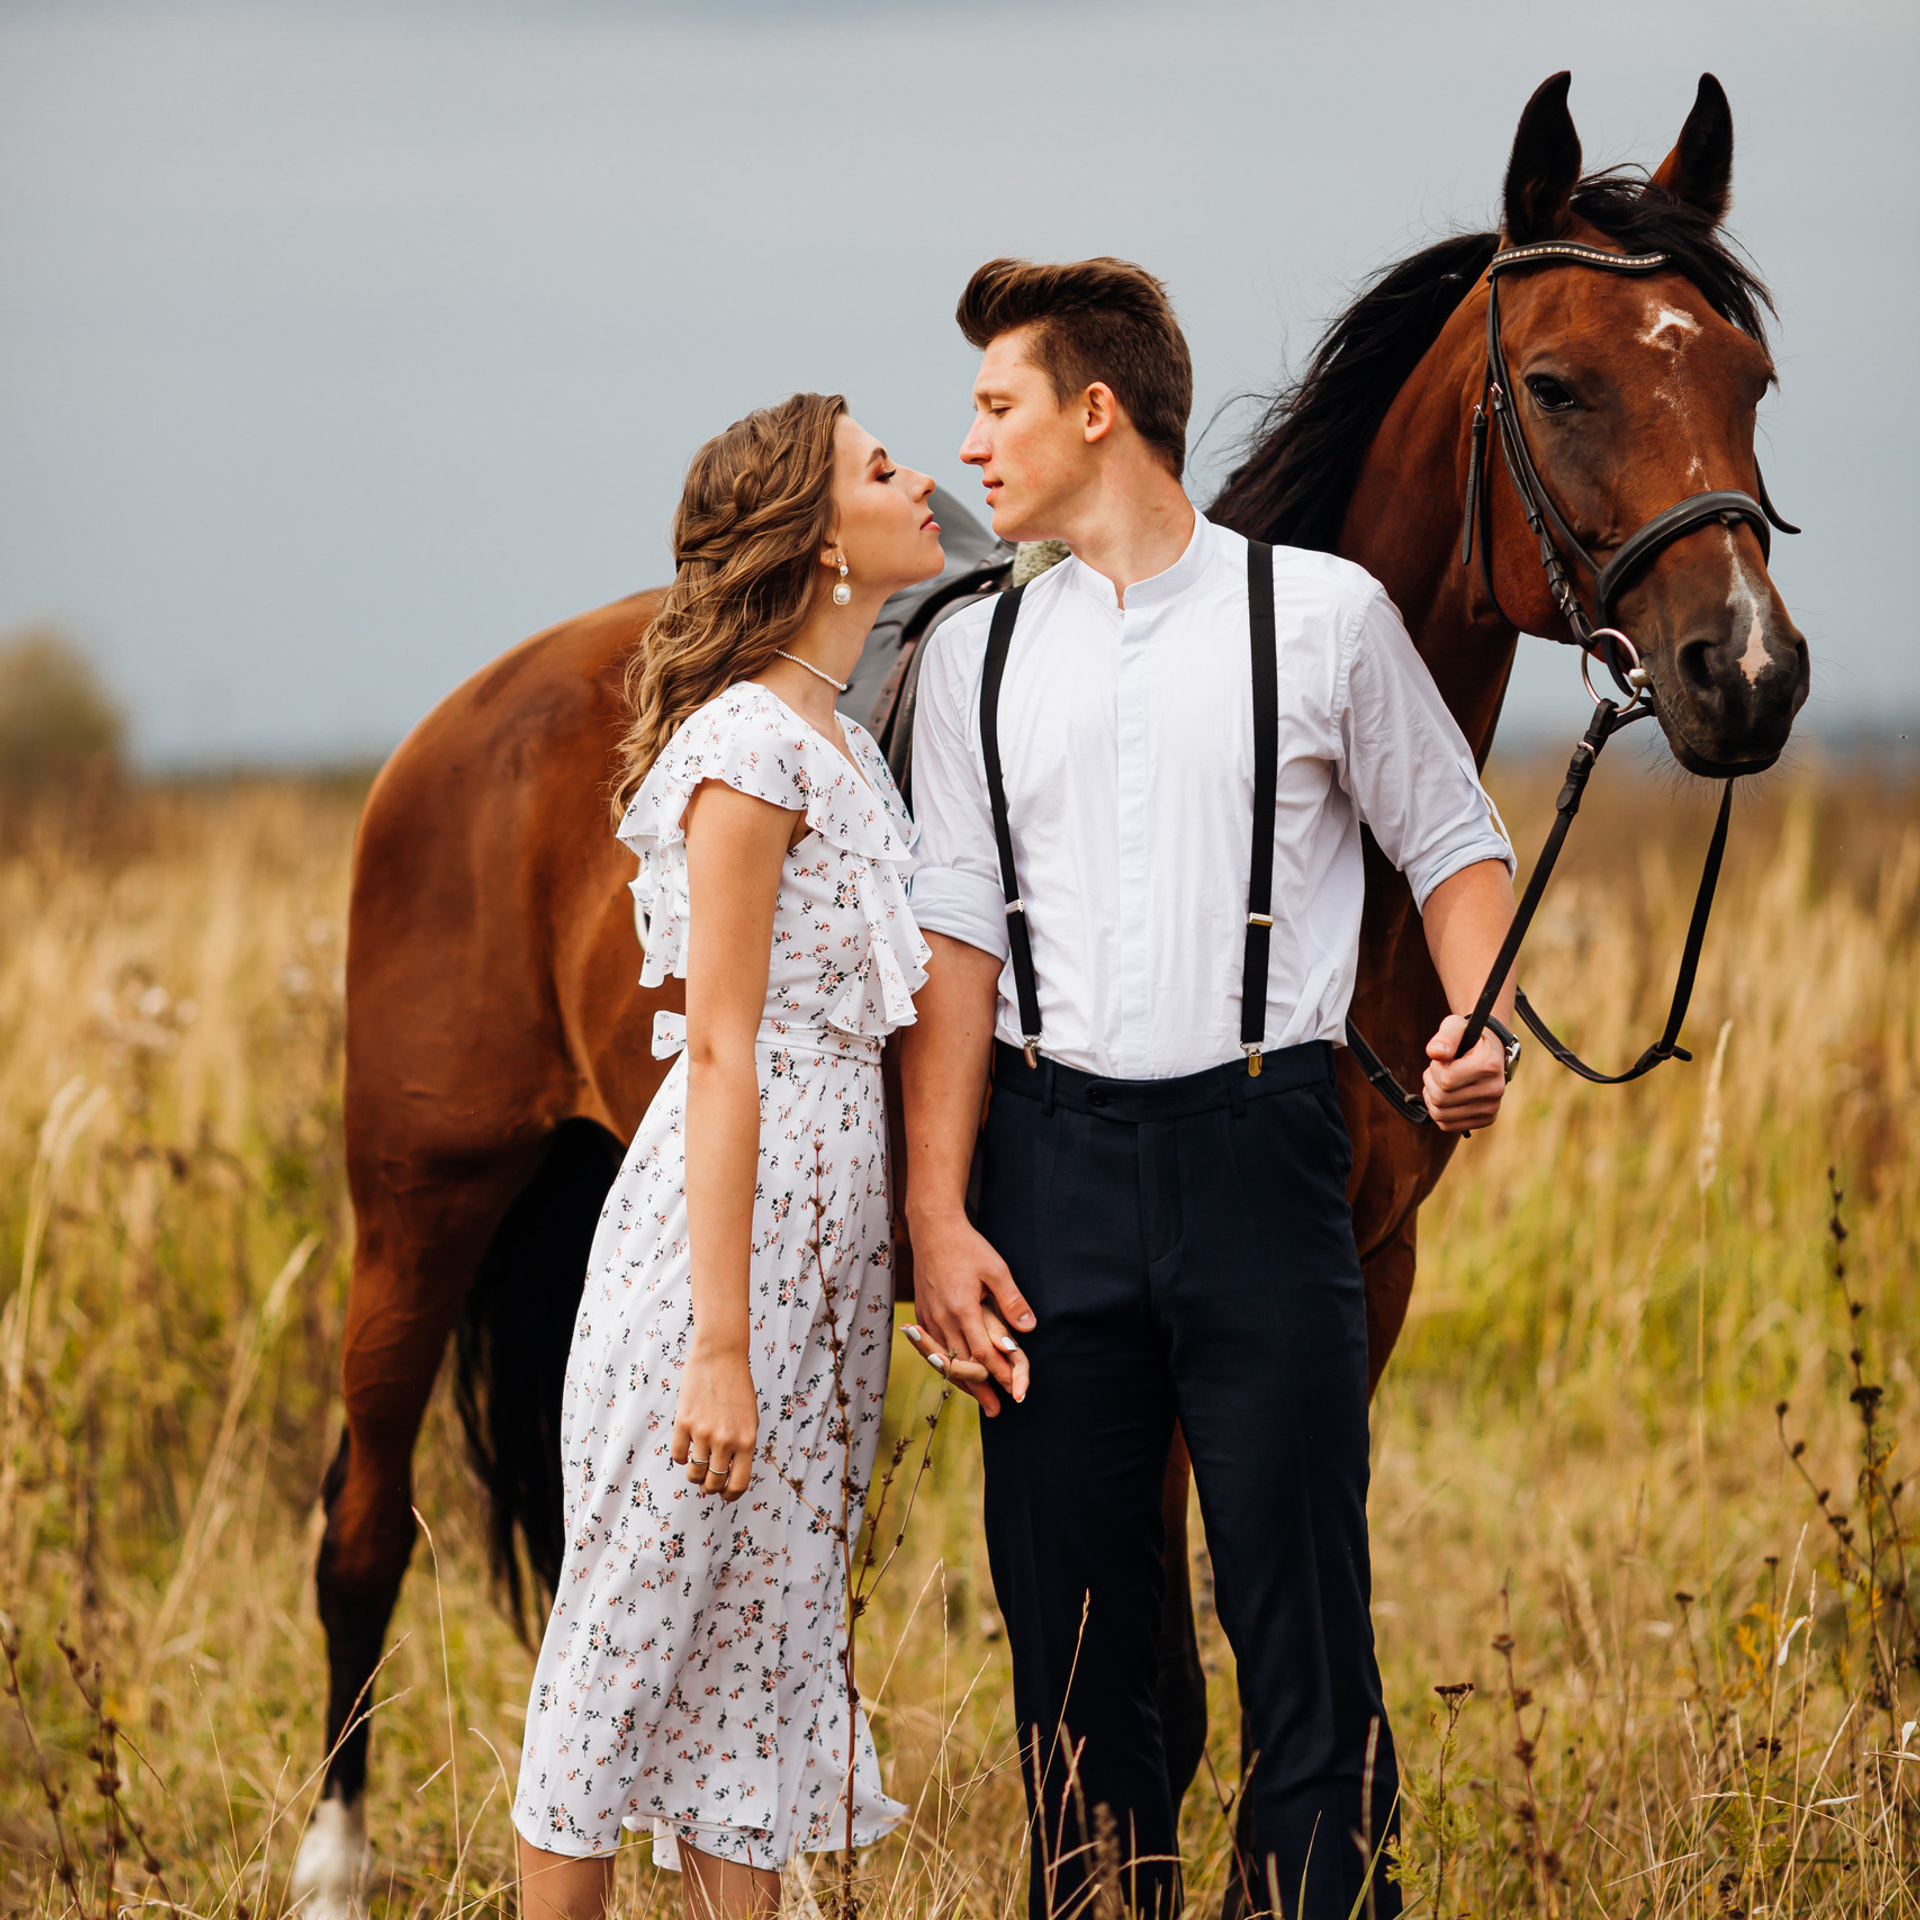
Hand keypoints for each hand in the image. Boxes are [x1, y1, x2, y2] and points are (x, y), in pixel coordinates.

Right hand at [671, 1342, 758, 1501]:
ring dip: (694, 1475)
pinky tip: (687, 1448)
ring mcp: (703, 1432)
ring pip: (694, 1473)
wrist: (720, 1355)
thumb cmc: (738, 1387)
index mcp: (747, 1440)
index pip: (738, 1484)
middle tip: (708, 1482)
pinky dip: (681, 1457)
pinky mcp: (683, 1422)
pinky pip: (678, 1455)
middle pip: (714, 1483)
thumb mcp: (750, 1419)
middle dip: (710, 1487)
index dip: (730, 1495)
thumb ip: (742, 1446)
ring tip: (697, 1466)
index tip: (725, 1495)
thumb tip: (729, 1474)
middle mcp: (726, 1440)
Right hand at [905, 1209, 1034, 1415]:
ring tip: (978, 1400)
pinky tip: (956, 1373)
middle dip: (981, 1390)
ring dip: (962, 1382)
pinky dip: (946, 1365)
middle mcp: (941, 1318)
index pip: (983, 1353)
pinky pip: (933, 1349)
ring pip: (945, 1360)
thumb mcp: (996, 1269)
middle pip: (962, 1364)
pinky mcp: (921, 1314)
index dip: (1000, 1374)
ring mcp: (928, 1318)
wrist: (932, 1229)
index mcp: (962, 1308)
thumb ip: (1012, 1300)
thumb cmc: (968, 1246)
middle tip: (996, 1410)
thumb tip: (1029, 1328)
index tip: (1015, 1390)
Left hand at [1422, 1013, 1509, 1132]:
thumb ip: (1445, 1035)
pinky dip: (1438, 1111)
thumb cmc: (1468, 1039)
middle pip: (1441, 1099)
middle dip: (1431, 1082)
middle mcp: (1494, 1089)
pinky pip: (1447, 1125)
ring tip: (1442, 1083)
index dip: (1435, 1068)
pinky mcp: (1486, 1120)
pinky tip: (1445, 1096)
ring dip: (1432, 1097)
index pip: (1445, 1080)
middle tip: (1440, 1070)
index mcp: (1489, 1065)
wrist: (1489, 1054)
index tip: (1444, 1059)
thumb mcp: (1455, 1026)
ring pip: (1440, 1114)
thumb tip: (1435, 1053)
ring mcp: (1492, 1108)